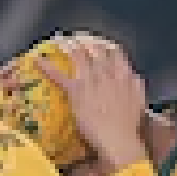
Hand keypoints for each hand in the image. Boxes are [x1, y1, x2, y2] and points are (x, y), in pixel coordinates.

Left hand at [35, 33, 150, 171]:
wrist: (119, 138)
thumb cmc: (129, 124)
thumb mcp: (139, 99)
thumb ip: (136, 83)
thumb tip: (133, 74)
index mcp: (124, 74)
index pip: (114, 52)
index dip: (104, 46)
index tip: (98, 42)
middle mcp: (107, 73)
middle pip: (95, 50)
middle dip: (85, 42)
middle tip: (76, 38)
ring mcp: (90, 80)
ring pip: (78, 57)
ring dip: (68, 47)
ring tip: (60, 42)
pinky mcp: (76, 91)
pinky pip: (59, 76)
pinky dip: (46, 67)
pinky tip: (37, 61)